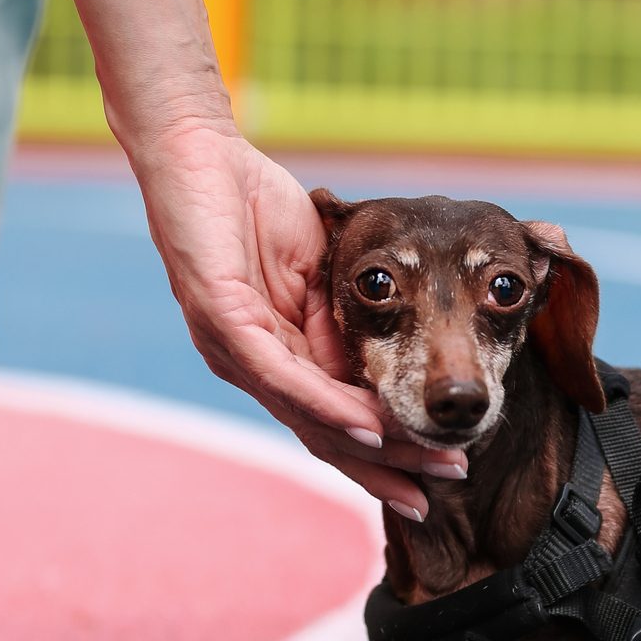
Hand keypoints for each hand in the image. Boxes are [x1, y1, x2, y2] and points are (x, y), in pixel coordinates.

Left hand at [130, 126, 461, 517]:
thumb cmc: (254, 205)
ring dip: (372, 447)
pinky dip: (327, 407)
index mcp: (272, 356)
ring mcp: (233, 350)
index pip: (333, 422)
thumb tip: (382, 366)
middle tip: (443, 486)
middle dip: (388, 467)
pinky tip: (367, 427)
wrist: (197, 154)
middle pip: (325, 436)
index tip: (436, 471)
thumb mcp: (318, 270)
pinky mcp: (223, 321)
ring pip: (309, 417)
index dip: (385, 452)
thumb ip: (343, 320)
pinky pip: (282, 377)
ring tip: (422, 463)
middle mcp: (250, 366)